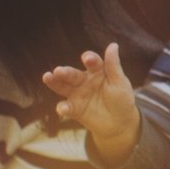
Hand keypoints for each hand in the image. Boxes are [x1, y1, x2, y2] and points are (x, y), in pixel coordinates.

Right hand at [43, 44, 138, 161]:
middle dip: (65, 72)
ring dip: (54, 83)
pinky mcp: (74, 109)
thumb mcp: (120, 83)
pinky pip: (66, 107)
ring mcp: (77, 94)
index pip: (92, 62)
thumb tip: (113, 45)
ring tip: (47, 77)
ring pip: (63, 87)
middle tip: (58, 71)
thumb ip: (114, 66)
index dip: (89, 59)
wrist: (120, 123)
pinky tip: (62, 109)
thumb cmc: (122, 99)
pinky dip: (63, 108)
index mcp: (97, 71)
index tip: (87, 59)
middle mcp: (84, 80)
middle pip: (72, 74)